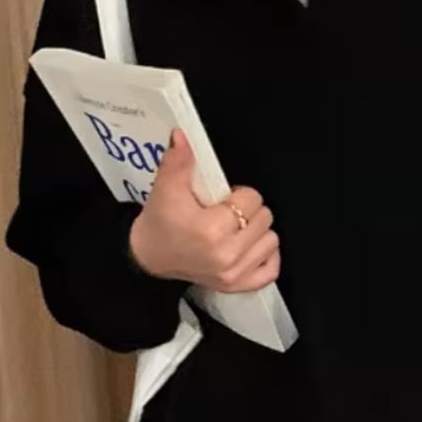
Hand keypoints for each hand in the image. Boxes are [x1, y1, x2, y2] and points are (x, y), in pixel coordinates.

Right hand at [129, 129, 279, 292]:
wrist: (149, 256)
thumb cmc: (161, 222)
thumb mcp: (166, 188)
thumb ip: (177, 161)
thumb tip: (183, 136)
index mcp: (210, 230)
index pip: (251, 199)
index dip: (239, 194)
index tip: (222, 199)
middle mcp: (225, 255)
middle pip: (264, 218)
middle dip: (248, 211)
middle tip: (227, 213)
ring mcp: (233, 274)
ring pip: (272, 241)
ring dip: (257, 232)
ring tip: (235, 229)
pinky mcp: (237, 286)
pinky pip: (271, 270)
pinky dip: (265, 257)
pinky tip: (249, 247)